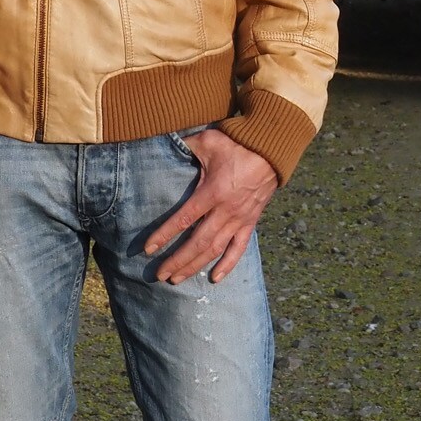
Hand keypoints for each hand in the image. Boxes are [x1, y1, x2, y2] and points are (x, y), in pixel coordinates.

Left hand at [144, 128, 277, 285]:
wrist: (271, 150)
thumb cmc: (237, 144)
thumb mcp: (209, 141)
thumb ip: (186, 145)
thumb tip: (165, 140)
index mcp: (212, 192)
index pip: (183, 219)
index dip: (164, 235)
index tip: (148, 249)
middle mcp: (226, 211)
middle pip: (198, 242)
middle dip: (177, 260)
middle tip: (159, 274)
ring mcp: (239, 219)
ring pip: (215, 249)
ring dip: (195, 266)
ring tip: (177, 279)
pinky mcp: (250, 222)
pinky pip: (239, 248)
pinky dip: (228, 265)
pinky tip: (214, 278)